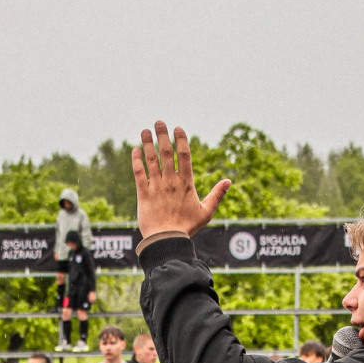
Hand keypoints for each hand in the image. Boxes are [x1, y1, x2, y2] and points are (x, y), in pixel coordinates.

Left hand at [131, 121, 230, 239]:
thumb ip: (217, 195)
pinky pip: (138, 173)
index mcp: (186, 183)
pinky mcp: (143, 194)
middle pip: (166, 153)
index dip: (181, 140)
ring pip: (151, 160)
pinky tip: (135, 150)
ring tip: (145, 131)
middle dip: (162, 135)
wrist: (166, 240)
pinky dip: (136, 160)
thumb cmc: (187, 227)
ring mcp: (156, 187)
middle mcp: (170, 181)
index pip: (184, 155)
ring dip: (147, 144)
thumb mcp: (206, 212)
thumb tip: (228, 181)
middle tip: (159, 122)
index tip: (177, 128)